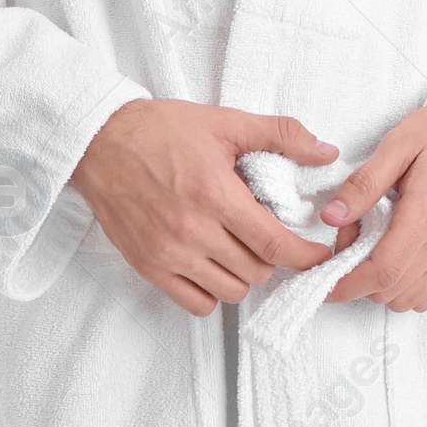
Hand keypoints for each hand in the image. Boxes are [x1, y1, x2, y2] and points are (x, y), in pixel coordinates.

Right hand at [70, 101, 339, 316]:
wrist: (99, 141)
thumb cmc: (160, 130)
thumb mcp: (225, 123)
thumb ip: (280, 135)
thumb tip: (326, 152)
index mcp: (216, 195)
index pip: (275, 245)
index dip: (305, 256)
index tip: (317, 254)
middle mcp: (192, 231)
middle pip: (257, 271)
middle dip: (271, 256)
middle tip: (266, 234)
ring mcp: (168, 253)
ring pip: (230, 291)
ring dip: (243, 275)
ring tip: (238, 249)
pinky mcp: (148, 266)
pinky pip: (195, 303)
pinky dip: (211, 292)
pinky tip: (211, 266)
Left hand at [317, 103, 426, 312]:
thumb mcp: (398, 145)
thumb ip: (363, 185)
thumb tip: (331, 217)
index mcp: (426, 214)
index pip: (381, 272)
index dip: (346, 284)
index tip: (325, 278)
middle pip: (390, 292)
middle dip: (358, 279)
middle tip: (351, 242)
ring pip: (410, 299)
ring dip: (383, 286)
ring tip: (376, 247)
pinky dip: (408, 287)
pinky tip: (400, 256)